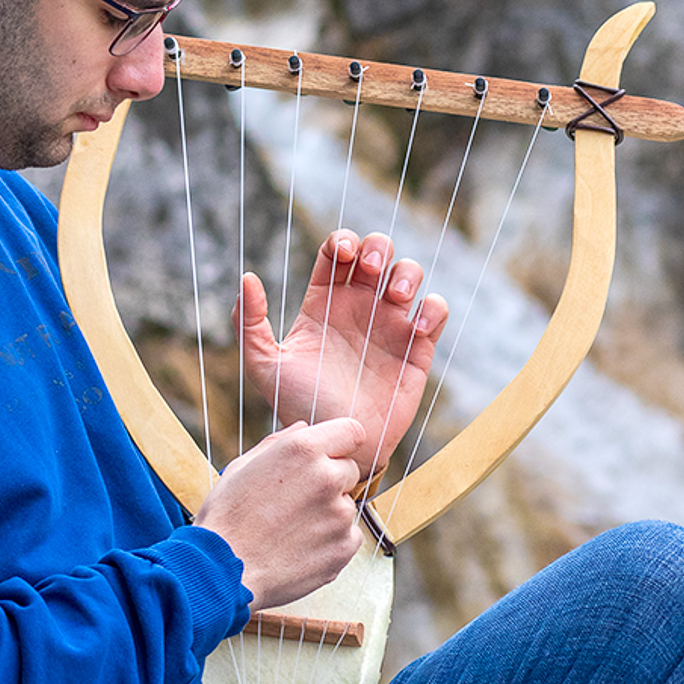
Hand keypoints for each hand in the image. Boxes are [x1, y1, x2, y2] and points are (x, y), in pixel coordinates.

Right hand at [194, 418, 365, 609]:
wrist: (222, 571)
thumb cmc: (226, 517)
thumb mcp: (243, 466)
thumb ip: (280, 441)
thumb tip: (304, 427)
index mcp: (303, 450)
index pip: (352, 431)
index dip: (341, 443)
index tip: (330, 455)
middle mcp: (328, 477)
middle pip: (349, 470)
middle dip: (330, 480)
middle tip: (296, 500)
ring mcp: (339, 515)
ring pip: (346, 505)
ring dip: (328, 513)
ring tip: (292, 529)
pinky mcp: (344, 547)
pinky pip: (349, 536)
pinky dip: (332, 541)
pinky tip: (301, 547)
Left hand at [235, 232, 448, 479]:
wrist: (336, 443)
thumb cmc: (298, 407)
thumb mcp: (264, 366)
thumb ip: (250, 323)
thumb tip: (248, 277)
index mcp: (324, 302)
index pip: (337, 251)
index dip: (342, 240)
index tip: (341, 255)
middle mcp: (359, 306)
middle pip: (377, 251)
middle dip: (377, 248)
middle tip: (369, 269)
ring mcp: (389, 325)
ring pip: (409, 273)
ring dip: (407, 273)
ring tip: (396, 298)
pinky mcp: (417, 348)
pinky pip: (435, 312)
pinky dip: (433, 308)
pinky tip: (417, 326)